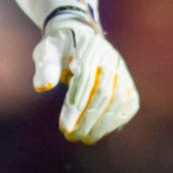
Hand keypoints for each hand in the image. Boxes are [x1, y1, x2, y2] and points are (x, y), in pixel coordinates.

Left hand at [32, 9, 138, 142]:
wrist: (79, 33)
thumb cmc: (59, 46)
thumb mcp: (47, 50)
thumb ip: (45, 66)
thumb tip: (42, 87)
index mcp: (88, 48)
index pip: (85, 80)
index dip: (75, 106)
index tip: (65, 127)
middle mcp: (109, 58)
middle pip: (104, 92)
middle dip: (88, 119)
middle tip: (72, 136)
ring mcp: (121, 69)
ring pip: (120, 100)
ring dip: (103, 124)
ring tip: (86, 138)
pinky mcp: (127, 80)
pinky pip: (129, 102)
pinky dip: (118, 120)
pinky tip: (101, 131)